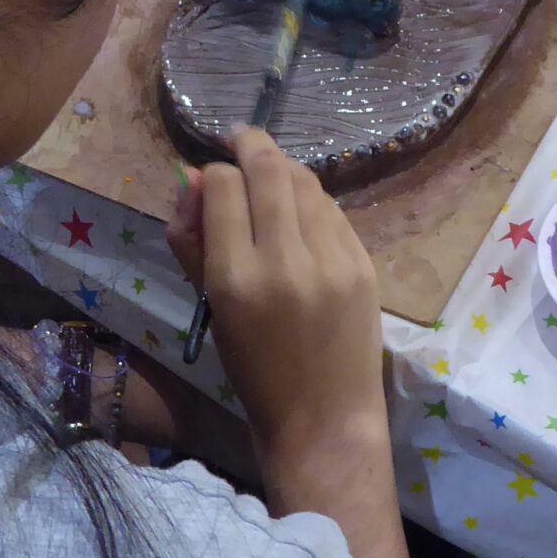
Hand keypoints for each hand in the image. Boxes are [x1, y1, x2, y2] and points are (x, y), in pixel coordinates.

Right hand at [167, 128, 386, 460]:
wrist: (324, 419)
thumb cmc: (254, 372)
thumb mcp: (211, 310)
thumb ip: (192, 242)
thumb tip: (194, 178)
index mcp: (237, 279)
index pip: (225, 187)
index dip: (215, 174)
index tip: (213, 181)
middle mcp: (286, 261)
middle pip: (268, 168)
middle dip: (250, 143)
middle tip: (239, 138)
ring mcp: (333, 261)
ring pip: (306, 181)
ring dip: (283, 168)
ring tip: (269, 171)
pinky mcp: (364, 265)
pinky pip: (333, 210)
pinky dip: (312, 200)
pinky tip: (300, 209)